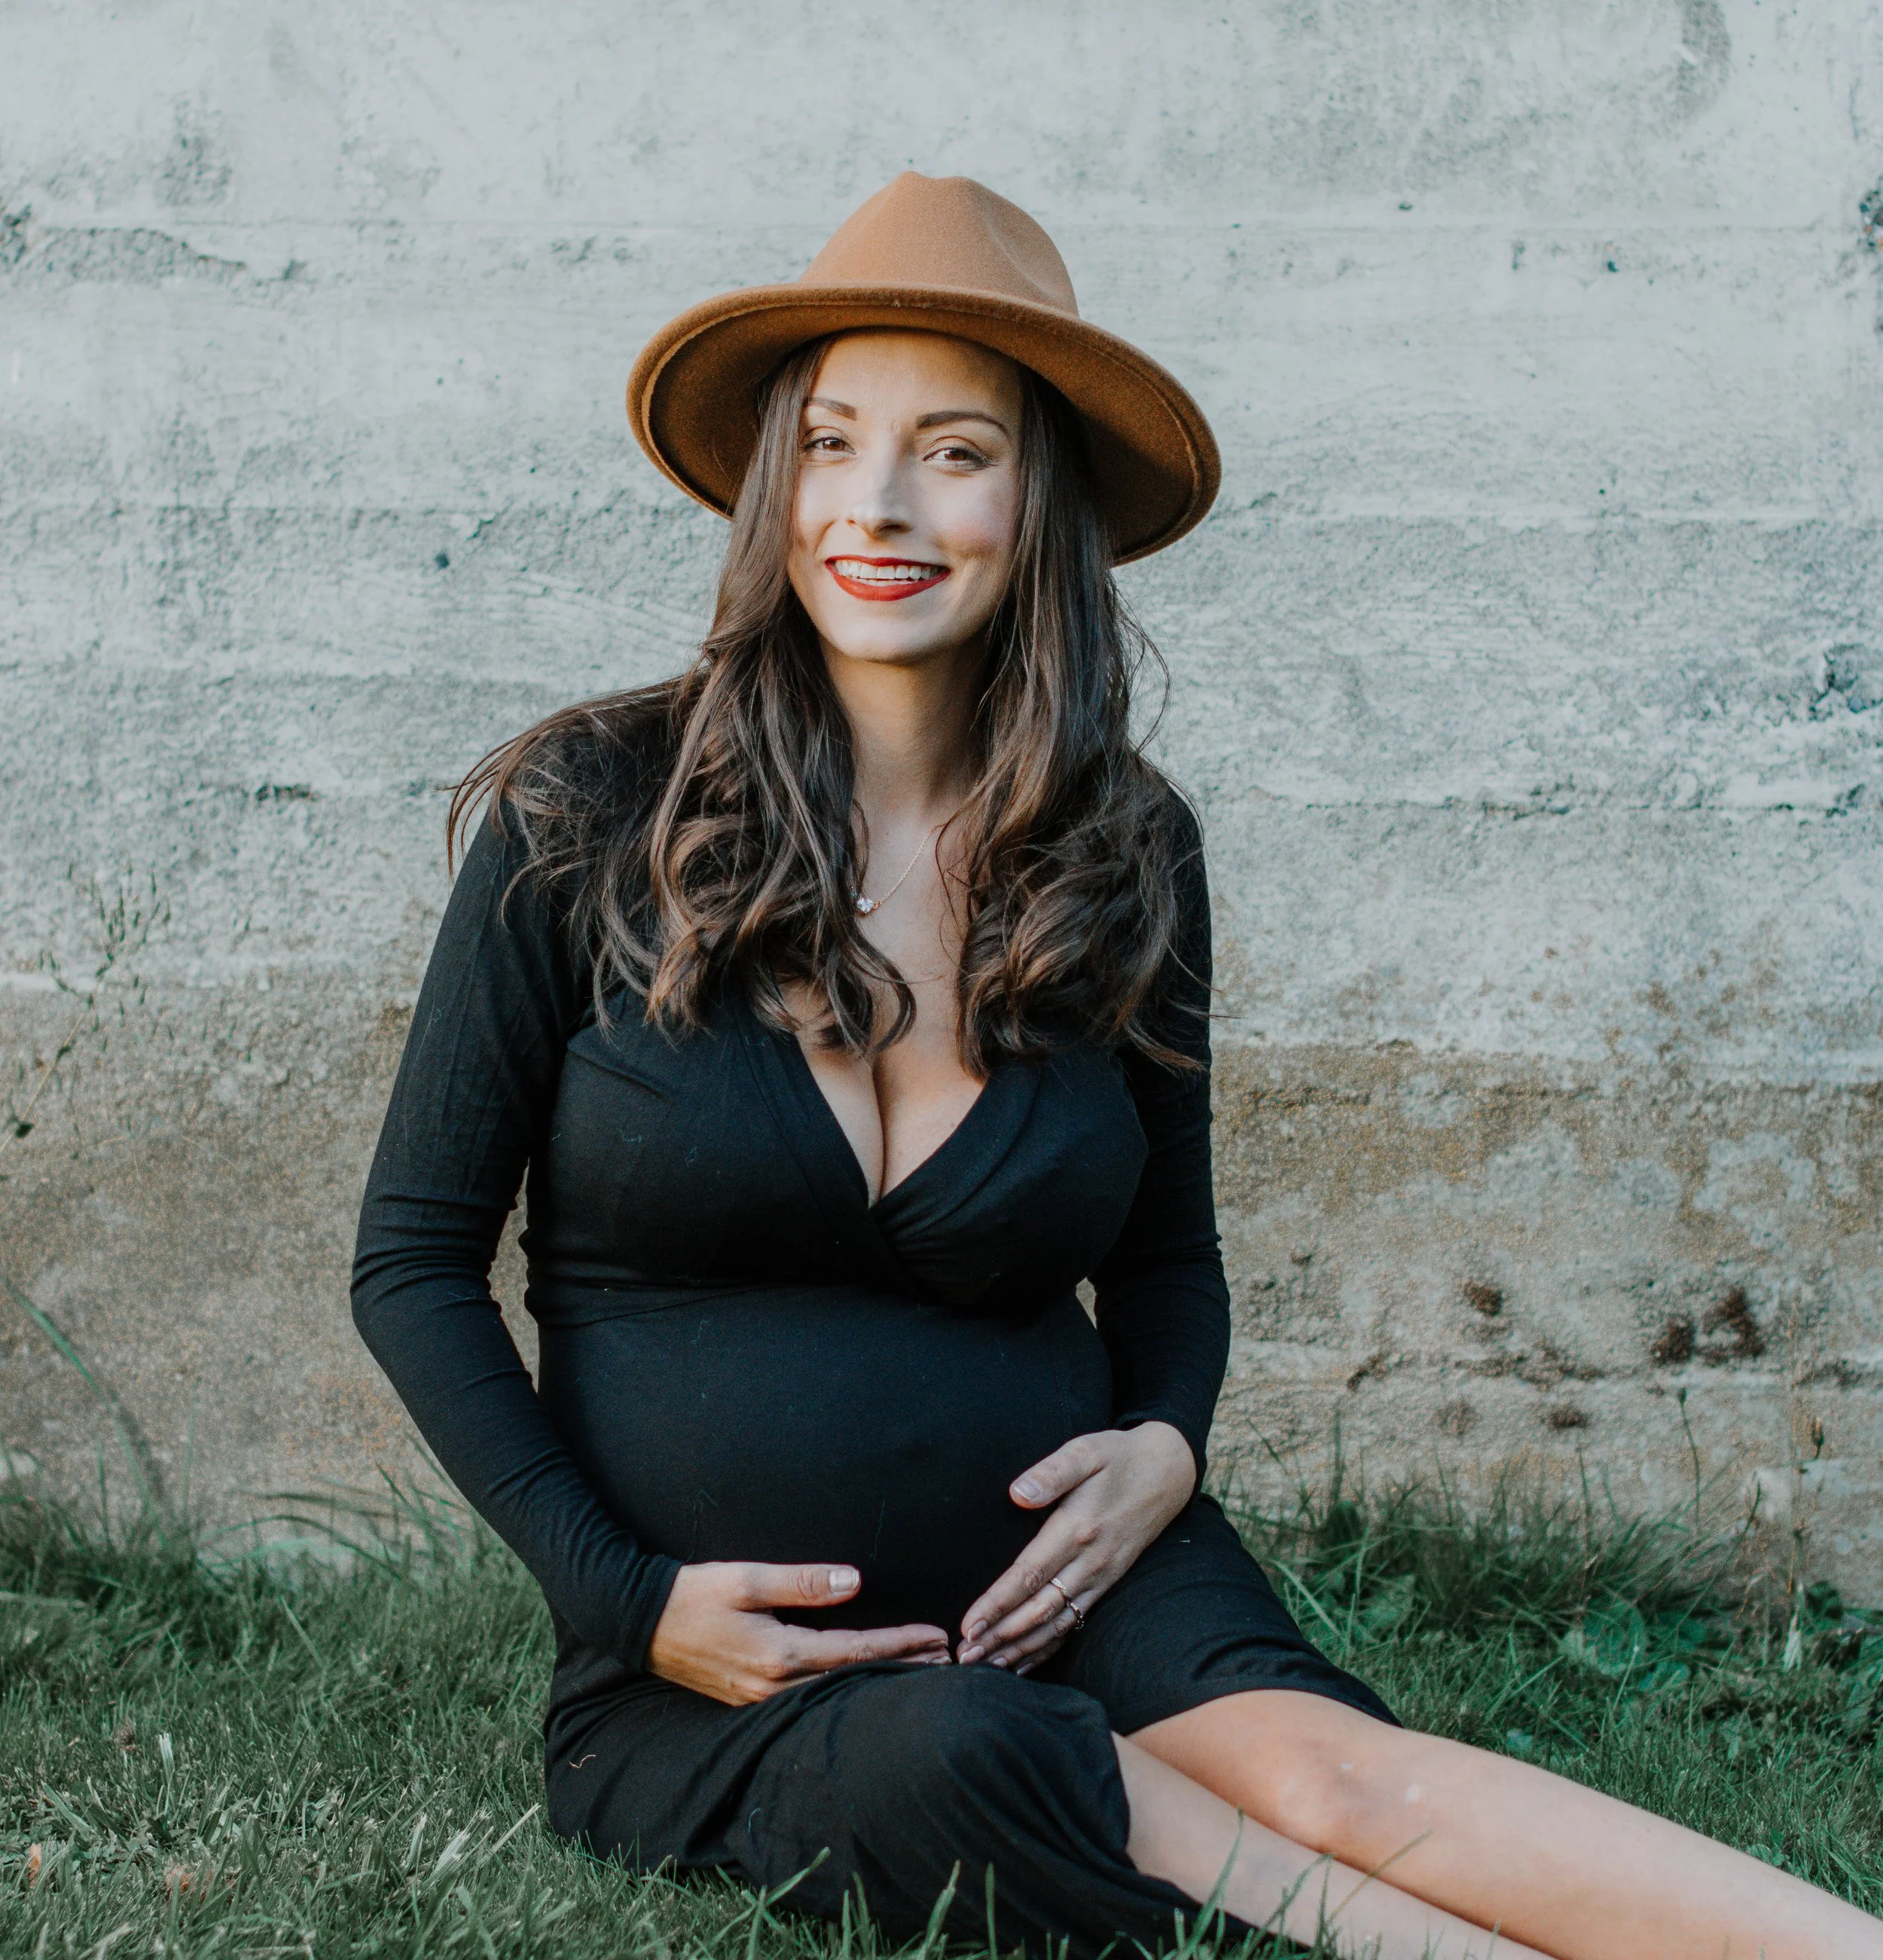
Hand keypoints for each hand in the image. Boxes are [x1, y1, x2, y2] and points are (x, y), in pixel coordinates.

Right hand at [647, 1561, 950, 1705]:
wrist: (641, 1623)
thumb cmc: (695, 1593)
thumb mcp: (747, 1577)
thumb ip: (803, 1582)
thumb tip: (855, 1581)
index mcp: (778, 1655)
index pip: (856, 1652)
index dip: (901, 1644)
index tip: (938, 1637)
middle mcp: (773, 1687)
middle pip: (853, 1681)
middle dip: (901, 1670)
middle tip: (947, 1661)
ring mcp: (761, 1700)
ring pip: (833, 1694)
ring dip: (877, 1681)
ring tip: (917, 1671)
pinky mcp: (751, 1699)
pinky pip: (810, 1698)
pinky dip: (845, 1687)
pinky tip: (862, 1680)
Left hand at [957, 1422, 1194, 1670]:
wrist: (1167, 1473)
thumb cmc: (1118, 1457)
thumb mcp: (1086, 1451)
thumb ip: (1051, 1472)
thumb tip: (1018, 1493)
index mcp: (1077, 1528)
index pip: (1029, 1575)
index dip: (997, 1603)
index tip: (969, 1626)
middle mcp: (1089, 1561)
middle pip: (1038, 1609)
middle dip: (1000, 1636)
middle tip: (964, 1658)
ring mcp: (1100, 1576)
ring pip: (1055, 1623)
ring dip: (1019, 1648)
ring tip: (984, 1667)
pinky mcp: (1106, 1583)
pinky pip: (1074, 1623)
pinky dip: (1048, 1647)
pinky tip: (1023, 1662)